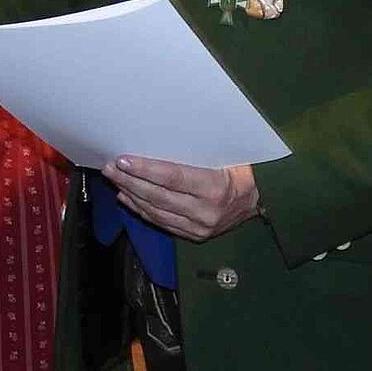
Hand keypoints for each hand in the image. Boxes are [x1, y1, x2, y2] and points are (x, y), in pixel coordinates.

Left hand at [101, 157, 258, 241]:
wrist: (261, 198)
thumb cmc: (241, 168)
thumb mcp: (225, 153)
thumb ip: (196, 149)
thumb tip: (158, 135)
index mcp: (215, 188)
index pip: (172, 177)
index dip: (145, 169)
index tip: (123, 159)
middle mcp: (206, 212)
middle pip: (159, 196)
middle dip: (130, 181)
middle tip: (110, 167)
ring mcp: (200, 227)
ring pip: (157, 212)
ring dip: (131, 195)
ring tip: (114, 180)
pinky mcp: (195, 236)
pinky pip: (162, 223)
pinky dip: (142, 210)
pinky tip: (127, 198)